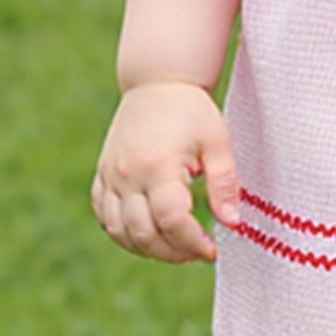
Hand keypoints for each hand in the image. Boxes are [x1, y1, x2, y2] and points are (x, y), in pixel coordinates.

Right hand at [91, 81, 239, 262]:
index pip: (172, 221)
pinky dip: (121, 232)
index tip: (212, 251)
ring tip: (174, 248)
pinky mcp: (102, 174)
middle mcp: (128, 174)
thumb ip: (225, 184)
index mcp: (158, 165)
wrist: (157, 82)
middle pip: (143, 234)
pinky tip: (146, 233)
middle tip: (195, 253)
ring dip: (146, 249)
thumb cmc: (191, 110)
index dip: (193, 244)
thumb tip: (233, 224)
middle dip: (172, 253)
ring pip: (118, 231)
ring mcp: (110, 175)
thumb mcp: (218, 143)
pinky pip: (103, 215)